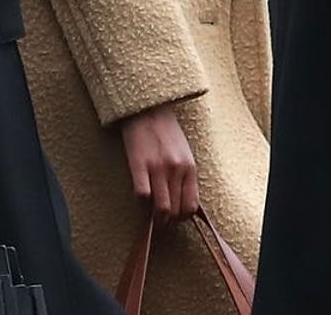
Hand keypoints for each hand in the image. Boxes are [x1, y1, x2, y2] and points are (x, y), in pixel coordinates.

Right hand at [119, 104, 198, 223]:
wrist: (149, 110)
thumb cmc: (167, 133)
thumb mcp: (184, 153)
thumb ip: (185, 177)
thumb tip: (183, 204)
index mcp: (189, 167)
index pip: (191, 206)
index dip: (182, 218)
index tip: (175, 218)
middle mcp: (176, 169)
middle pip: (175, 211)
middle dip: (167, 221)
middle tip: (161, 221)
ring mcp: (158, 168)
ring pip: (160, 208)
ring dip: (155, 218)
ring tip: (150, 216)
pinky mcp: (139, 165)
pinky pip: (142, 195)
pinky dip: (140, 202)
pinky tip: (141, 196)